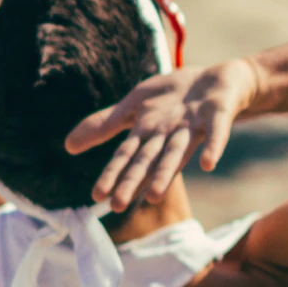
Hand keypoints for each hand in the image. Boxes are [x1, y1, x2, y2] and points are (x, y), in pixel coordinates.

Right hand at [65, 56, 260, 210]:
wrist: (220, 80)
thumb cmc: (174, 97)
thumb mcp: (134, 106)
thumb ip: (105, 125)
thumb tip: (67, 146)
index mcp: (148, 132)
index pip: (127, 155)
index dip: (113, 174)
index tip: (97, 197)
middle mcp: (169, 135)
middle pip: (148, 160)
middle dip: (133, 181)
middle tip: (118, 206)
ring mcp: (193, 127)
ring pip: (177, 152)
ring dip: (166, 173)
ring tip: (154, 196)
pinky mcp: (217, 115)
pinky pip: (216, 132)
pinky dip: (213, 147)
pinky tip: (209, 165)